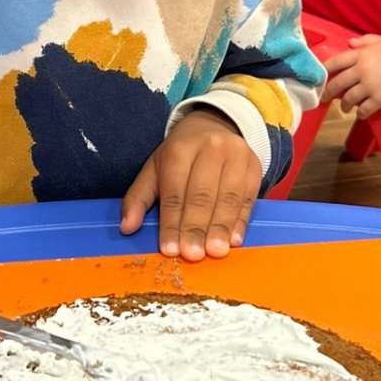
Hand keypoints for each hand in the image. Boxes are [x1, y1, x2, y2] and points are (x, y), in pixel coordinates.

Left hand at [119, 106, 260, 260]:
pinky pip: (248, 198)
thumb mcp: (154, 169)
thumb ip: (139, 198)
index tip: (170, 249)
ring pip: (228, 197)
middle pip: (202, 195)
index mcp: (179, 149)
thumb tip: (127, 227)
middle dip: (196, 227)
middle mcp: (210, 149)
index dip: (172, 223)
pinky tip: (235, 240)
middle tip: (192, 254)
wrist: (215, 126)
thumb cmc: (180, 155)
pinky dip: (241, 221)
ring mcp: (236, 156)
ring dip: (221, 227)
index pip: (175, 192)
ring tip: (215, 252)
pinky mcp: (254, 167)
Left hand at [323, 35, 380, 116]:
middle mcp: (360, 71)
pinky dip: (361, 114)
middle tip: (324, 98)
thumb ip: (366, 41)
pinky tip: (361, 115)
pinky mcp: (379, 99)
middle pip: (338, 83)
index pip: (335, 63)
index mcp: (360, 55)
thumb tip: (350, 43)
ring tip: (345, 109)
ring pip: (348, 99)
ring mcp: (369, 86)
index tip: (318, 78)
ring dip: (344, 105)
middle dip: (328, 92)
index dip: (324, 71)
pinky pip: (365, 110)